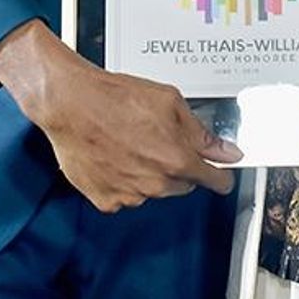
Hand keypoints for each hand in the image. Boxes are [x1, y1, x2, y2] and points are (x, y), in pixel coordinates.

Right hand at [0, 20, 241, 211]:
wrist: (71, 104)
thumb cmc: (116, 97)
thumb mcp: (170, 102)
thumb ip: (201, 132)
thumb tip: (227, 151)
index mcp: (177, 160)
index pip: (215, 181)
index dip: (220, 174)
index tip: (221, 172)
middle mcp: (156, 184)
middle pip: (183, 184)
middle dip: (179, 166)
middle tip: (159, 139)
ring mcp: (130, 196)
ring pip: (153, 190)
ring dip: (150, 174)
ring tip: (130, 143)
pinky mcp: (106, 201)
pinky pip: (126, 196)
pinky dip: (124, 181)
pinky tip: (114, 156)